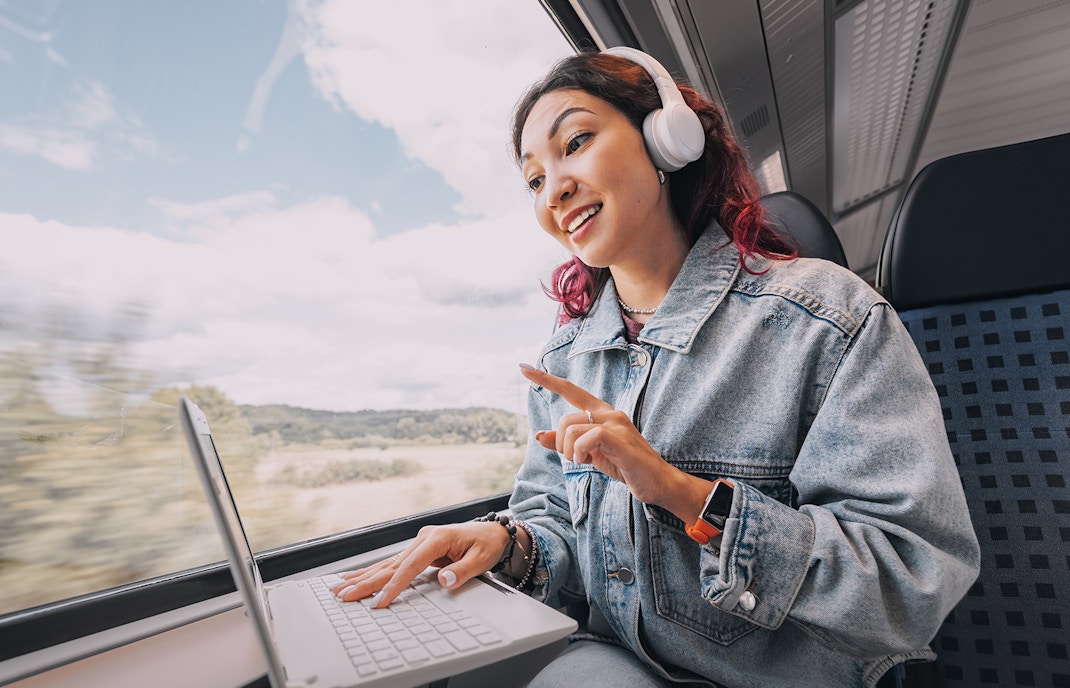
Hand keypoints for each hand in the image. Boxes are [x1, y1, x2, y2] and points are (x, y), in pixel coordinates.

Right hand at [332, 521, 511, 607]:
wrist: (493, 532)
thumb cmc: (487, 544)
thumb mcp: (481, 559)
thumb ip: (462, 571)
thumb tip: (444, 580)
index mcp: (437, 538)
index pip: (410, 566)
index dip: (393, 585)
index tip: (379, 601)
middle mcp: (423, 538)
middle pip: (391, 564)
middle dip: (367, 582)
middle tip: (344, 595)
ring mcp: (419, 543)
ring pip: (387, 564)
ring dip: (364, 577)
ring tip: (341, 587)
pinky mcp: (418, 550)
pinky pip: (393, 564)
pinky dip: (374, 572)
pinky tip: (358, 578)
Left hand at [520, 364, 709, 517]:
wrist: (657, 482)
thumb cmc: (624, 465)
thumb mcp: (590, 454)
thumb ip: (567, 443)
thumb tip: (538, 435)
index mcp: (602, 412)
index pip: (571, 390)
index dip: (547, 380)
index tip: (524, 369)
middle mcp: (609, 412)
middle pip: (565, 418)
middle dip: (560, 443)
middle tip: (573, 458)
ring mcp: (616, 424)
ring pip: (572, 428)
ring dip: (569, 451)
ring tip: (582, 461)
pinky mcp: (620, 439)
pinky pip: (588, 437)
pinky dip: (579, 452)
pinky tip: (586, 461)